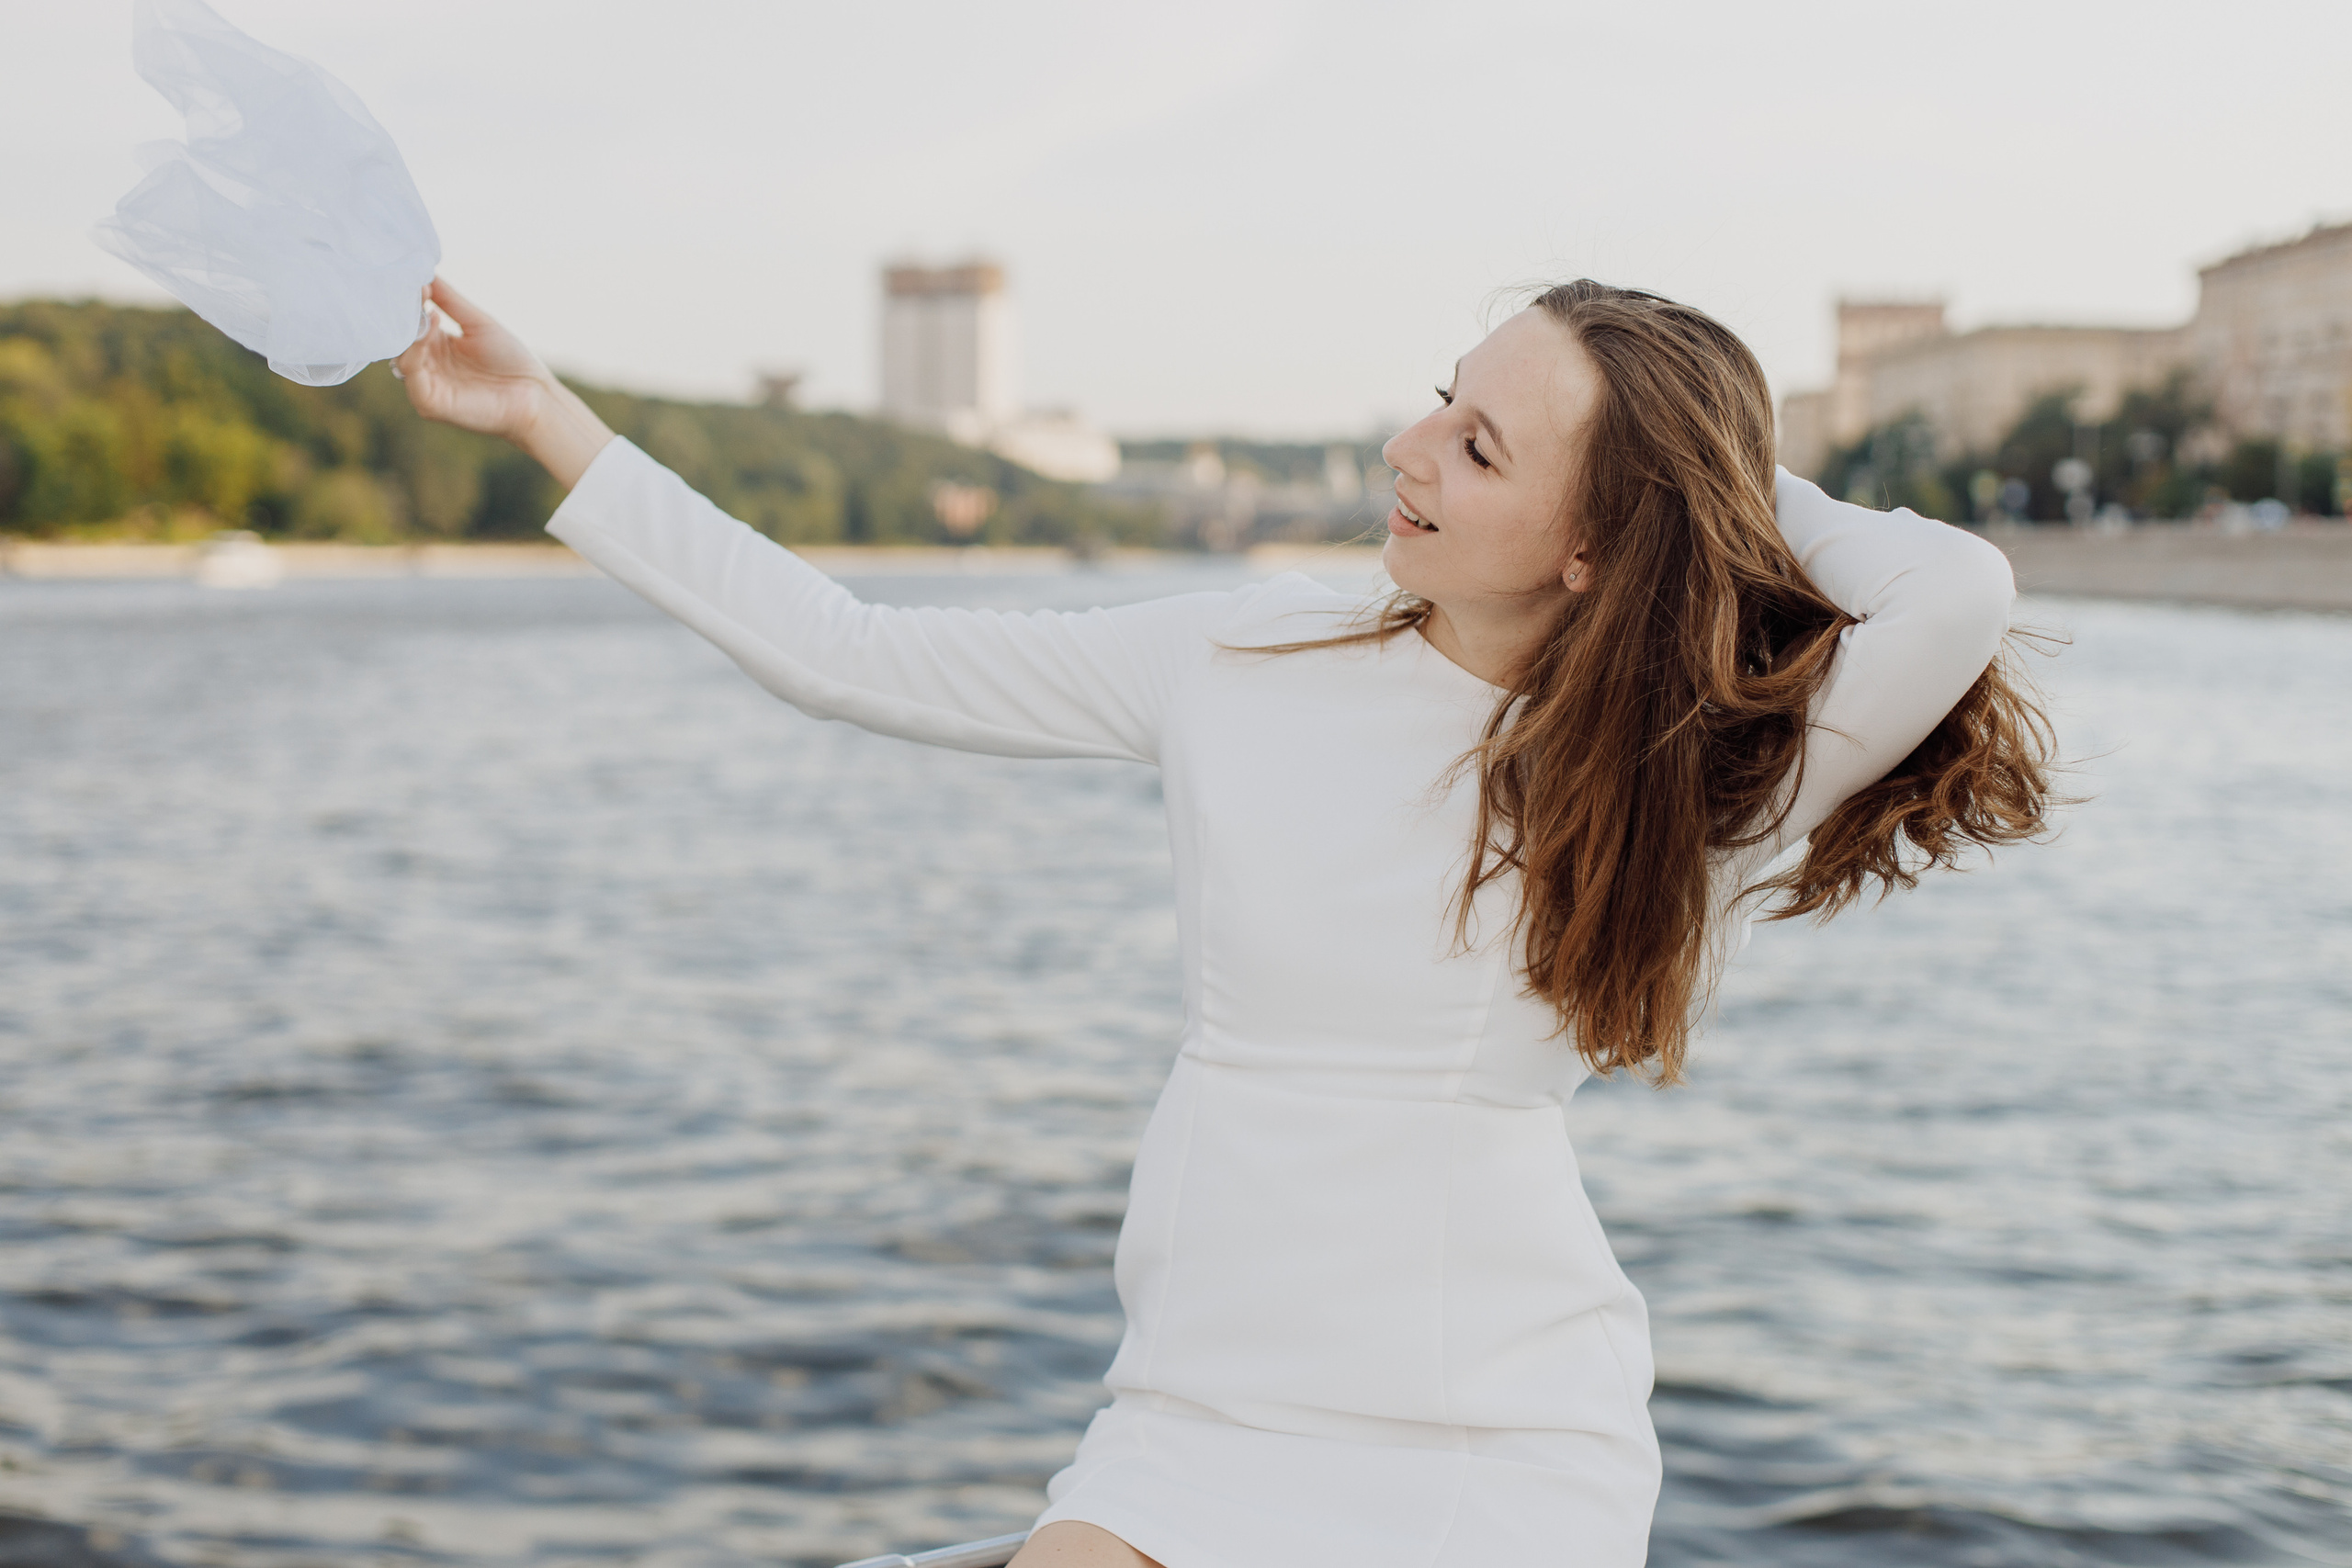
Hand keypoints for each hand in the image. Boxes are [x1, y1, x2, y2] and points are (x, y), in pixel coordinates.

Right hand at [393, 278, 614, 489]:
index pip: (409, 320)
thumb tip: (424, 270)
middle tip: (411, 286)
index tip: (412, 274)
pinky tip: (432, 326)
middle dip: (403, 311)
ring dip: (410, 326)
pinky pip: (411, 373)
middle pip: (399, 336)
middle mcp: (425, 364)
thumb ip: (449, 300)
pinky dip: (416, 348)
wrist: (534, 395)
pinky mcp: (429, 402)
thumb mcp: (476, 322)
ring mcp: (425, 384)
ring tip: (425, 304)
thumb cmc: (510, 361)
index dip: (409, 299)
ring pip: (400, 352)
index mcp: (434, 346)